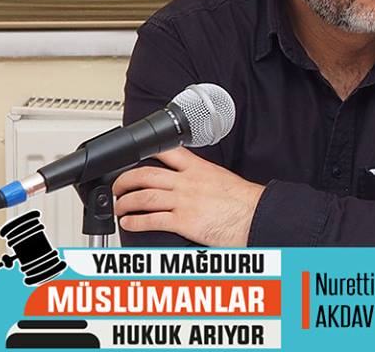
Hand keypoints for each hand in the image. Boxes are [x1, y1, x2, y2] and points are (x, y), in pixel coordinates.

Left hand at [112, 148, 265, 246]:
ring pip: (143, 196)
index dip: (147, 150)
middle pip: (146, 174)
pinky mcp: (183, 221)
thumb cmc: (246, 202)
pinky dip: (135, 221)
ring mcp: (183, 201)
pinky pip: (151, 220)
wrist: (256, 216)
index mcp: (198, 169)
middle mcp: (187, 182)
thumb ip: (204, 179)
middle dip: (125, 179)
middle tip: (119, 185)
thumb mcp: (223, 179)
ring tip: (119, 205)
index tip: (135, 154)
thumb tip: (196, 184)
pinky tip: (129, 223)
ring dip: (125, 201)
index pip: (168, 151)